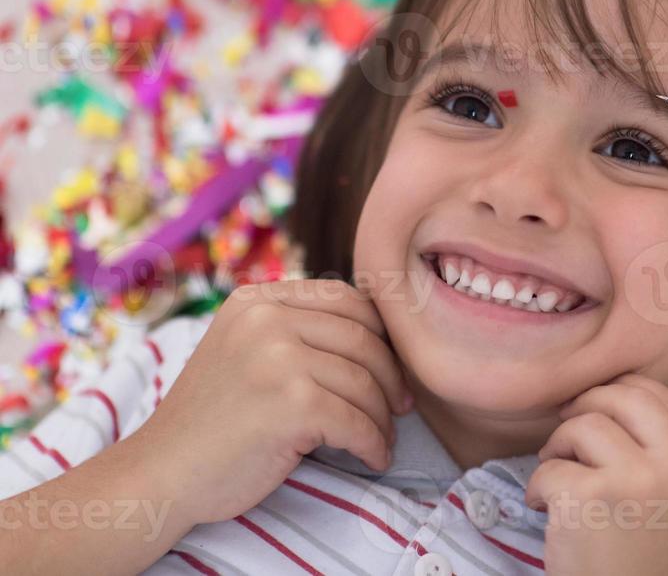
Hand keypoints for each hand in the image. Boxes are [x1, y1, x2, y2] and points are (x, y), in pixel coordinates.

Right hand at [124, 279, 412, 526]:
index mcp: (257, 300)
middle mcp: (266, 320)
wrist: (160, 474)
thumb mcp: (245, 350)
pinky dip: (373, 444)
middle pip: (363, 340)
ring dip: (382, 418)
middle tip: (401, 406)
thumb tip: (378, 329)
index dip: (380, 334)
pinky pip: (356, 422)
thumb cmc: (211, 421)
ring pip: (364, 384)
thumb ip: (294, 329)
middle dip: (391, 377)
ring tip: (382, 437)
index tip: (391, 366)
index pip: (347, 300)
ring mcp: (278, 359)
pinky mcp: (292, 404)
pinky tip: (375, 457)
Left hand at [525, 374, 667, 575]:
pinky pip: (550, 468)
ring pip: (585, 424)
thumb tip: (620, 392)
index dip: (622, 397)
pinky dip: (538, 489)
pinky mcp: (593, 497)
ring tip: (558, 479)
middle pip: (624, 396)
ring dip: (559, 447)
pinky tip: (546, 511)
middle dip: (588, 406)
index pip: (663, 397)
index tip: (599, 414)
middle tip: (568, 432)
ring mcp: (641, 479)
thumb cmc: (654, 569)